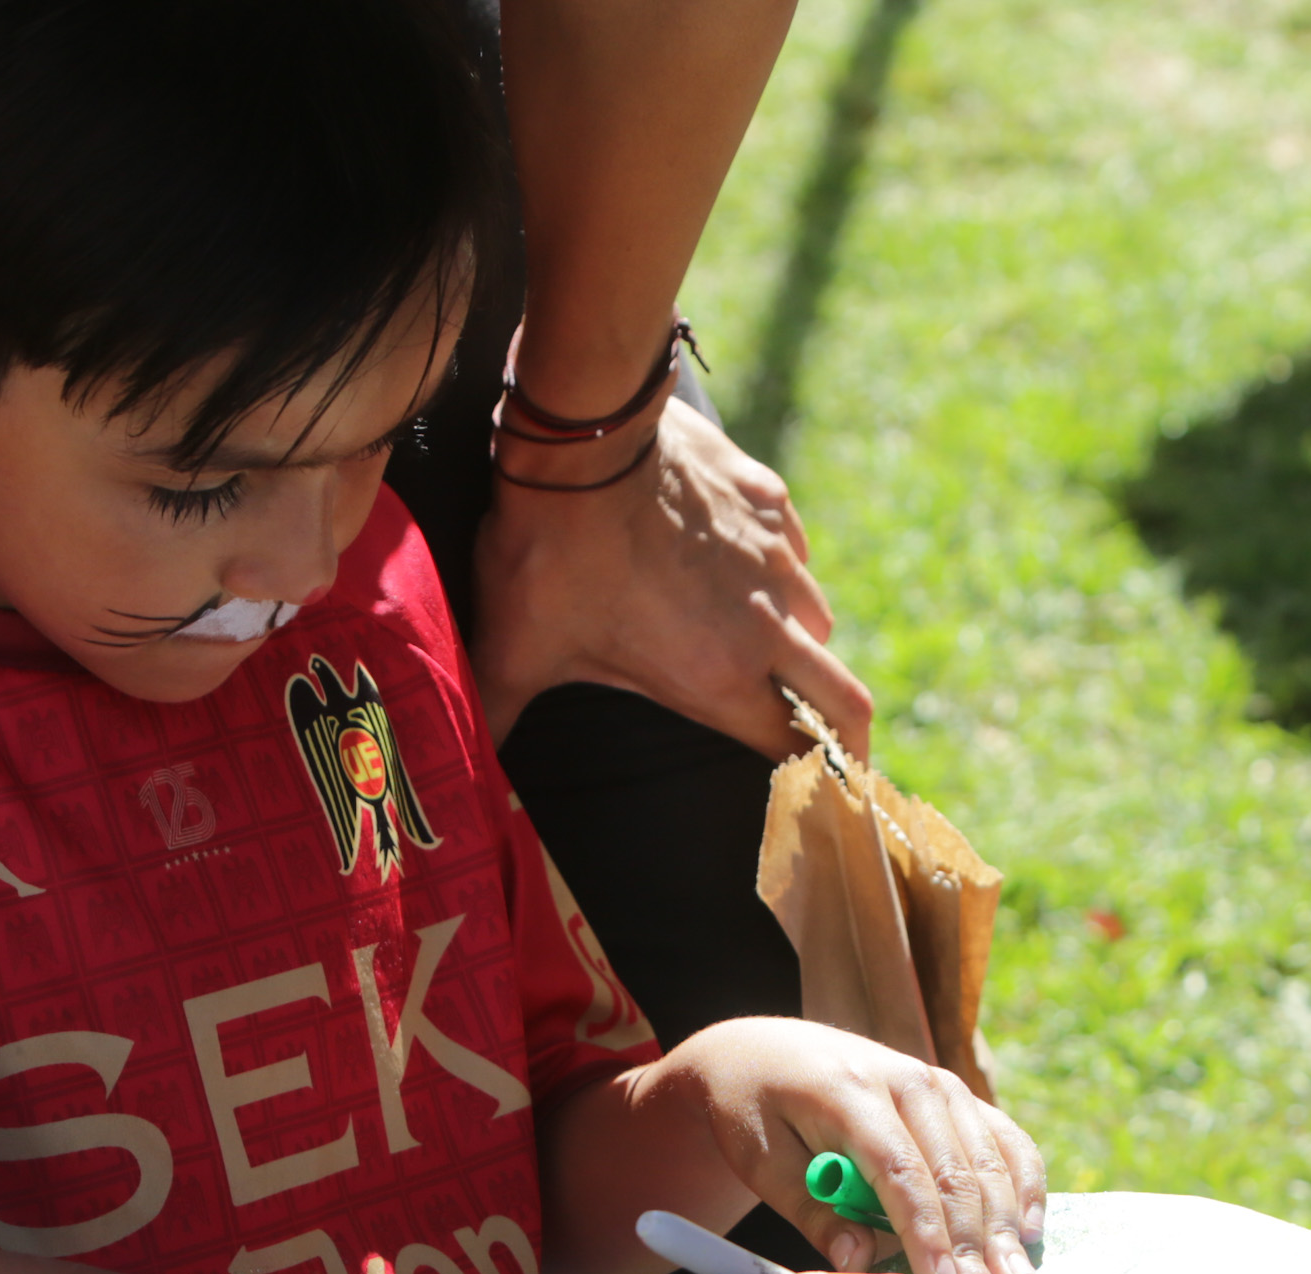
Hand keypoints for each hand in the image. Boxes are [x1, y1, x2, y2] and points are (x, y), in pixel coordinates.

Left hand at [468, 400, 874, 762]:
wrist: (583, 437)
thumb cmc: (550, 552)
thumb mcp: (516, 647)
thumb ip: (497, 714)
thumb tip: (464, 773)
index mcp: (717, 679)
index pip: (798, 751)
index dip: (814, 784)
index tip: (818, 800)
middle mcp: (764, 627)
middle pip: (846, 702)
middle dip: (847, 738)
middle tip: (837, 755)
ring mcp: (777, 560)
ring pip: (818, 622)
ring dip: (802, 647)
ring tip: (768, 653)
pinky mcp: (771, 503)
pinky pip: (796, 554)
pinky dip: (782, 576)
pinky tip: (744, 573)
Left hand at [656, 1016, 1044, 1273]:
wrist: (764, 1050)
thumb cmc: (753, 1112)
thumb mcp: (761, 1162)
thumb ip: (812, 1211)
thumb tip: (859, 1264)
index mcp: (850, 1091)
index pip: (900, 1170)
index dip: (925, 1233)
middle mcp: (907, 1079)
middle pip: (954, 1172)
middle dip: (976, 1247)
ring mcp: (939, 1083)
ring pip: (988, 1162)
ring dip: (1008, 1228)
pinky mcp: (958, 1094)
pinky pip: (1005, 1140)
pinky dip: (1025, 1185)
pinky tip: (1031, 1231)